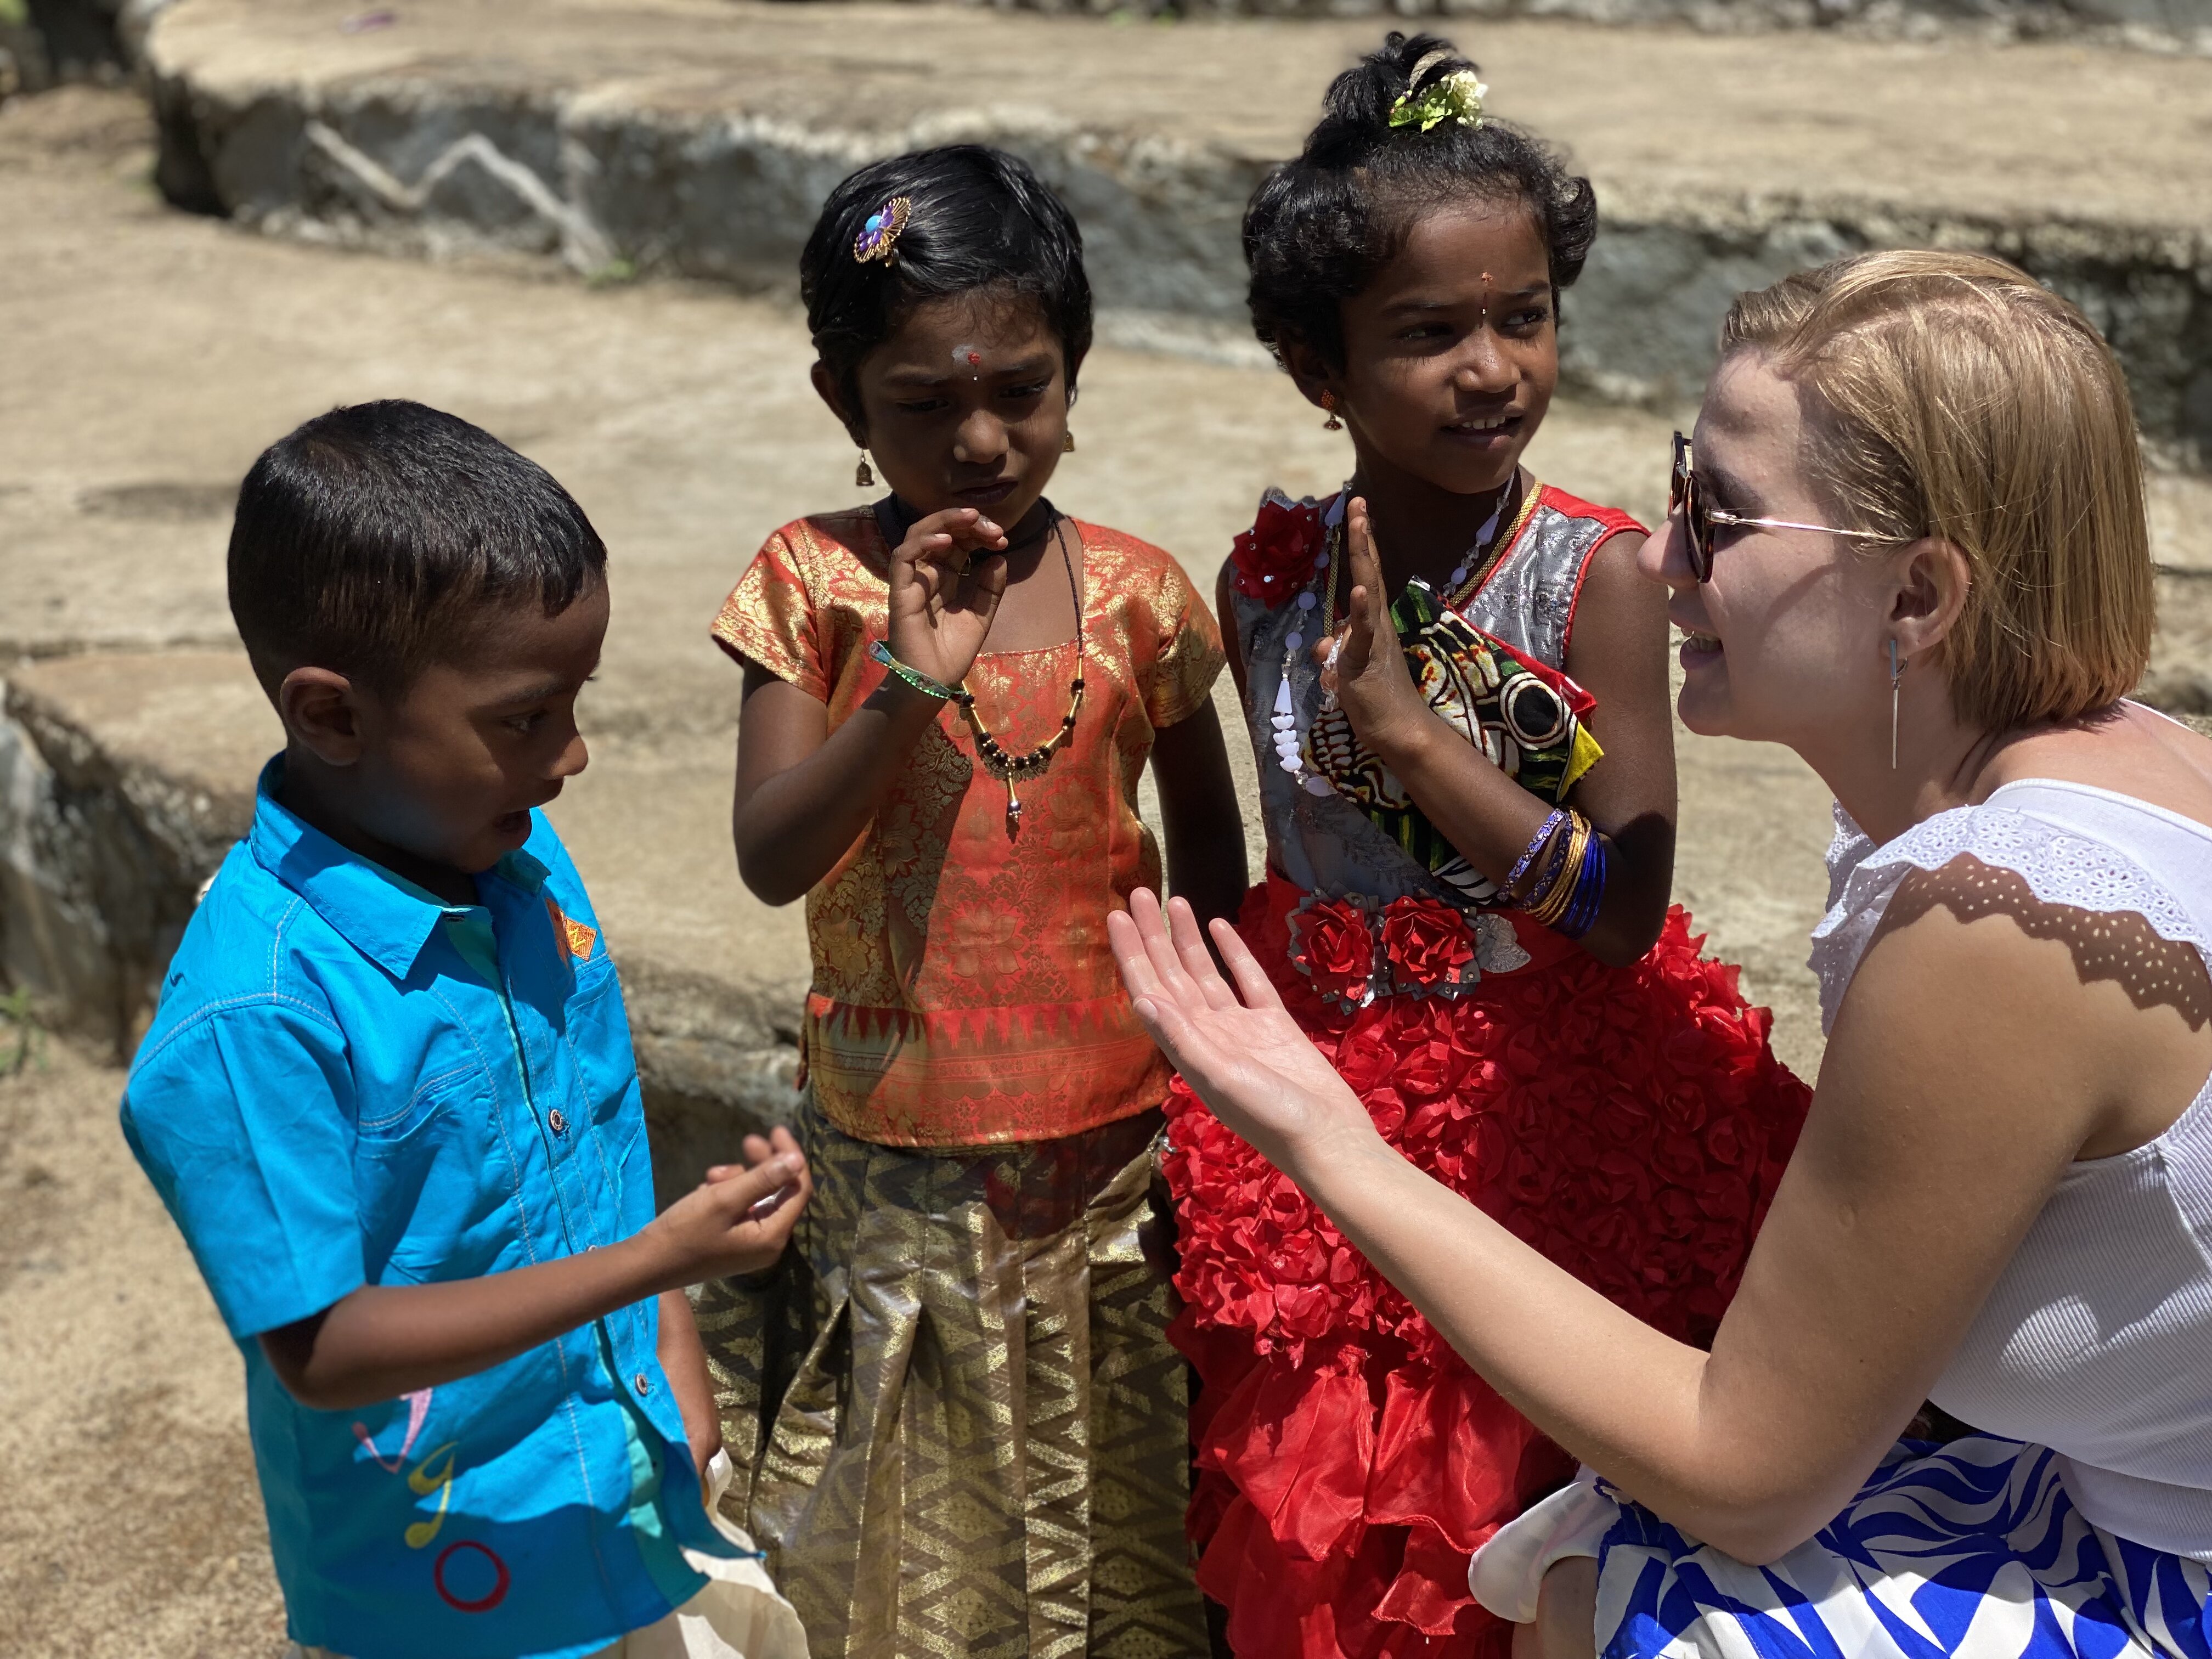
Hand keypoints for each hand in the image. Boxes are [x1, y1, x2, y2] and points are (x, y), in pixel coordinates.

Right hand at [647, 1126, 811, 1284]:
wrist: (647, 1265)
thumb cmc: (685, 1232)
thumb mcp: (724, 1199)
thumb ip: (763, 1179)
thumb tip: (798, 1160)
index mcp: (772, 1236)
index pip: (797, 1190)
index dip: (791, 1158)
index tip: (776, 1130)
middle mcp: (768, 1243)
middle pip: (778, 1192)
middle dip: (763, 1165)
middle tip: (747, 1140)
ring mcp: (750, 1245)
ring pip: (757, 1198)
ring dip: (738, 1180)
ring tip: (711, 1176)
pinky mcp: (733, 1242)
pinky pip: (741, 1210)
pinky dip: (727, 1194)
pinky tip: (705, 1190)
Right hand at [886, 507, 1011, 687]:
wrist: (935, 681)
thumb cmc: (953, 651)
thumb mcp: (982, 615)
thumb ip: (991, 588)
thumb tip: (1000, 557)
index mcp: (946, 576)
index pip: (959, 541)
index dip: (979, 534)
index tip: (1002, 539)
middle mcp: (927, 573)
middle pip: (941, 532)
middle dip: (967, 523)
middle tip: (992, 527)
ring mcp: (912, 580)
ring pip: (919, 535)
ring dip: (945, 522)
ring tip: (971, 519)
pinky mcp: (900, 591)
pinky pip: (904, 557)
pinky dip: (923, 543)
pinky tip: (946, 540)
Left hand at [1108, 890, 1379, 1176]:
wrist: (1327, 1136)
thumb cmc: (1270, 1116)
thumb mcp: (1220, 1077)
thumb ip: (1182, 1038)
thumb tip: (1142, 1000)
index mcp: (1187, 1048)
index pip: (1149, 991)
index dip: (1131, 954)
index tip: (1115, 916)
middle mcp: (1207, 1034)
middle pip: (1171, 975)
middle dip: (1153, 935)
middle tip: (1138, 892)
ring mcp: (1240, 1027)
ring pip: (1205, 973)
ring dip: (1186, 939)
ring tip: (1173, 901)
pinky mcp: (1273, 1024)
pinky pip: (1247, 980)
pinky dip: (1234, 954)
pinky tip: (1220, 927)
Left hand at [1318, 496, 1429, 758]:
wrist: (1397, 729)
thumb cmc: (1374, 699)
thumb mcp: (1345, 670)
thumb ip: (1334, 652)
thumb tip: (1321, 645)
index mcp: (1371, 623)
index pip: (1365, 576)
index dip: (1361, 545)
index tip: (1358, 512)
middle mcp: (1376, 623)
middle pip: (1368, 571)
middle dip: (1361, 537)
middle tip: (1358, 503)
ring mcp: (1374, 638)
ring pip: (1367, 590)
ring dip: (1362, 557)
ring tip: (1359, 526)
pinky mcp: (1366, 659)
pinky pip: (1363, 631)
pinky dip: (1360, 610)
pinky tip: (1358, 589)